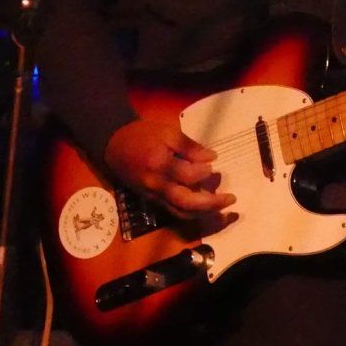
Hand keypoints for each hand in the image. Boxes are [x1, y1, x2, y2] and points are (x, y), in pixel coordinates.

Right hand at [104, 117, 235, 219]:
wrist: (114, 145)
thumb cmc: (142, 135)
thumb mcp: (167, 132)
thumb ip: (190, 146)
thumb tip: (212, 158)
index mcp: (159, 165)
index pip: (187, 175)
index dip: (204, 172)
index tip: (214, 165)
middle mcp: (156, 185)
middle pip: (186, 202)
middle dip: (211, 204)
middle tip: (231, 199)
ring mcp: (153, 196)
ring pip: (180, 212)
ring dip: (204, 214)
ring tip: (223, 209)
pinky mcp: (152, 200)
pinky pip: (174, 211)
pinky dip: (191, 213)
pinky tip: (205, 208)